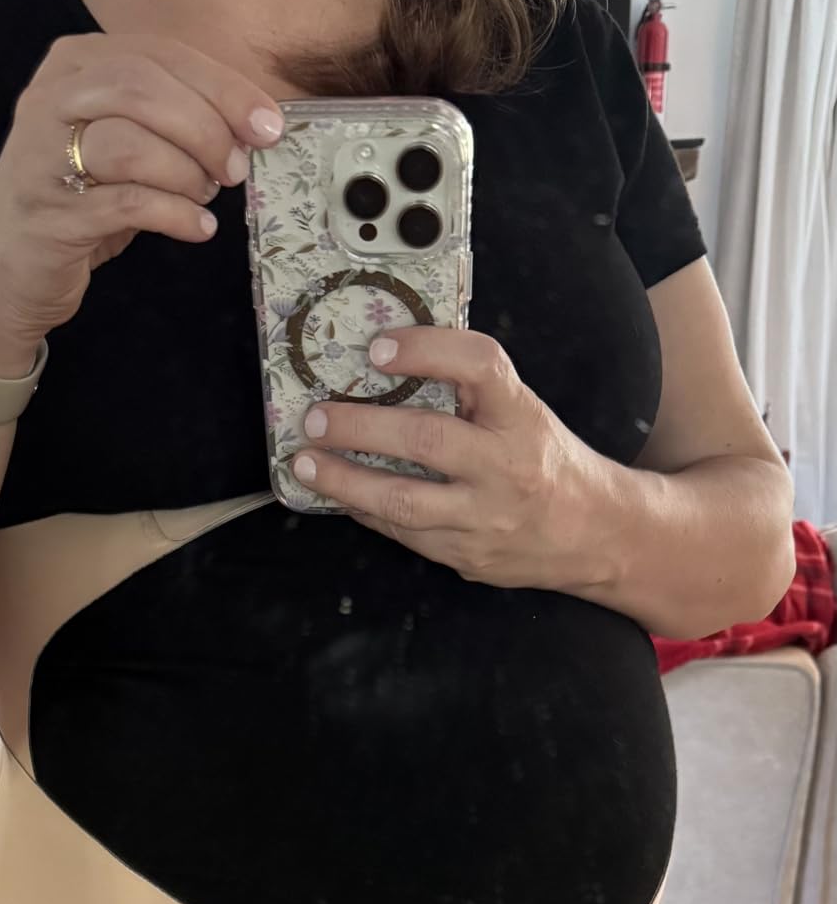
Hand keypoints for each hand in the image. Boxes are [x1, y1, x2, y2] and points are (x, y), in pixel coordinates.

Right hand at [0, 35, 283, 372]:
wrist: (9, 276)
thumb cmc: (77, 205)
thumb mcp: (123, 147)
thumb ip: (171, 122)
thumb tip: (249, 126)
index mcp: (73, 66)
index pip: (159, 56)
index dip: (222, 87)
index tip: (265, 125)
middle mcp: (50, 100)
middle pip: (143, 89)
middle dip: (206, 128)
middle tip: (235, 169)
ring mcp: (41, 157)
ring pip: (131, 143)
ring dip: (186, 173)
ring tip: (205, 198)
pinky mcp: (49, 215)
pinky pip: (127, 203)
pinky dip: (175, 215)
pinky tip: (197, 228)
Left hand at [290, 328, 614, 592]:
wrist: (598, 535)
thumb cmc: (549, 462)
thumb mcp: (526, 413)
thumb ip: (474, 392)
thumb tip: (392, 360)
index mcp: (525, 418)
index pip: (480, 367)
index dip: (426, 350)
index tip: (378, 347)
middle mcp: (507, 468)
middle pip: (425, 441)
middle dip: (360, 428)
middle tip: (316, 417)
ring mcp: (485, 519)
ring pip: (404, 502)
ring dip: (344, 482)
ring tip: (305, 463)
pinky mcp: (467, 556)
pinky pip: (405, 534)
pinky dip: (366, 512)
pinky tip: (338, 495)